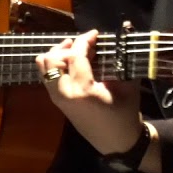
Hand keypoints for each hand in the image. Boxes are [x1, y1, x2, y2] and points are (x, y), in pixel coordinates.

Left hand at [35, 30, 141, 154]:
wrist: (116, 143)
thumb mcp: (128, 86)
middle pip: (52, 58)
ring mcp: (57, 98)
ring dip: (58, 54)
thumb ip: (123, 58)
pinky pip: (46, 75)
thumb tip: (125, 30)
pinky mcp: (56, 101)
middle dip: (68, 46)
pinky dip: (55, 64)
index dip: (84, 40)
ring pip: (44, 66)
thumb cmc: (125, 115)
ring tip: (75, 51)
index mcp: (82, 90)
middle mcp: (64, 93)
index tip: (96, 34)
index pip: (75, 56)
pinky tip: (72, 63)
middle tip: (85, 44)